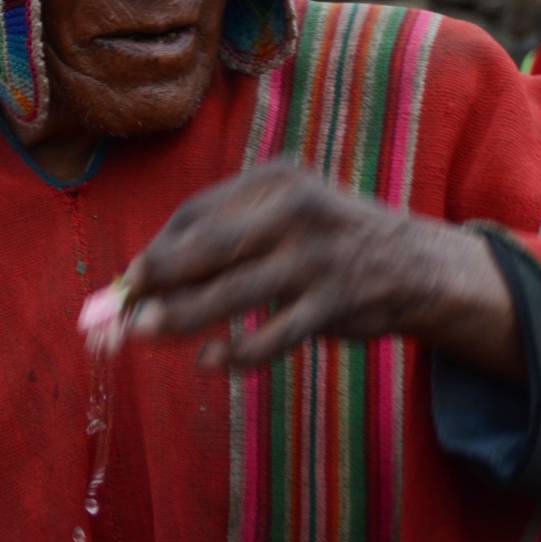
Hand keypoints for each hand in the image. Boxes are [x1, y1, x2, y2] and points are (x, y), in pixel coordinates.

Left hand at [122, 162, 520, 377]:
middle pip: (208, 245)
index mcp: (277, 180)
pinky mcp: (335, 303)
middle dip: (159, 277)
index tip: (131, 276)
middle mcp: (296, 210)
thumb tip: (149, 273)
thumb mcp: (286, 214)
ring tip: (145, 332)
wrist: (418, 265)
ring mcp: (318, 257)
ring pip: (233, 292)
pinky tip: (212, 361)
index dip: (159, 245)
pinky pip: (273, 334)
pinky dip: (238, 352)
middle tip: (122, 306)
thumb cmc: (329, 240)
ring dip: (182, 315)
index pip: (198, 211)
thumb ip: (229, 233)